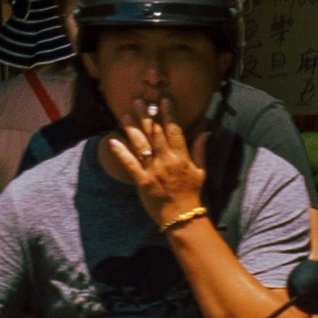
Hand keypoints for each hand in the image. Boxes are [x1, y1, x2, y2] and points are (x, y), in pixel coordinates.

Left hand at [104, 108, 209, 230]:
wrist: (182, 217)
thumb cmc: (192, 194)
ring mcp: (153, 171)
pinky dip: (120, 152)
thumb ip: (200, 150)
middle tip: (139, 100)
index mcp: (181, 157)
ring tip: (126, 114)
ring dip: (132, 128)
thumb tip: (204, 131)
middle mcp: (166, 160)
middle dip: (147, 115)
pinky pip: (129, 164)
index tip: (164, 99)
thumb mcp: (201, 171)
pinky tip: (112, 140)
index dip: (168, 113)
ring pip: (141, 144)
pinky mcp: (141, 182)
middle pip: (155, 133)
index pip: (175, 130)